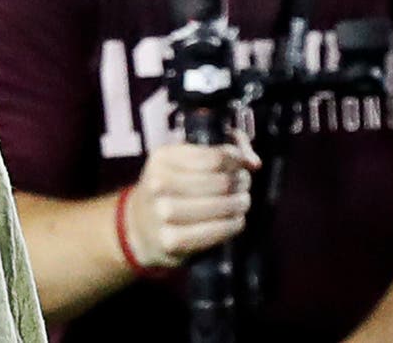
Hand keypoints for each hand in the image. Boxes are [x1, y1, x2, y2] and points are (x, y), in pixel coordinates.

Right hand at [124, 140, 258, 268]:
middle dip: (241, 183)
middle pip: (221, 182)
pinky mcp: (171, 240)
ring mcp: (163, 213)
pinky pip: (215, 231)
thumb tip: (253, 162)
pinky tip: (235, 221)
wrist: (139, 227)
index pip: (215, 156)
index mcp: (163, 158)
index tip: (243, 165)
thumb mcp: (182, 162)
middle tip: (244, 186)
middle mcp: (159, 183)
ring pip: (220, 205)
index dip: (238, 160)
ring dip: (239, 204)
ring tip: (241, 203)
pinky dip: (232, 226)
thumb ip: (220, 153)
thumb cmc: (169, 190)